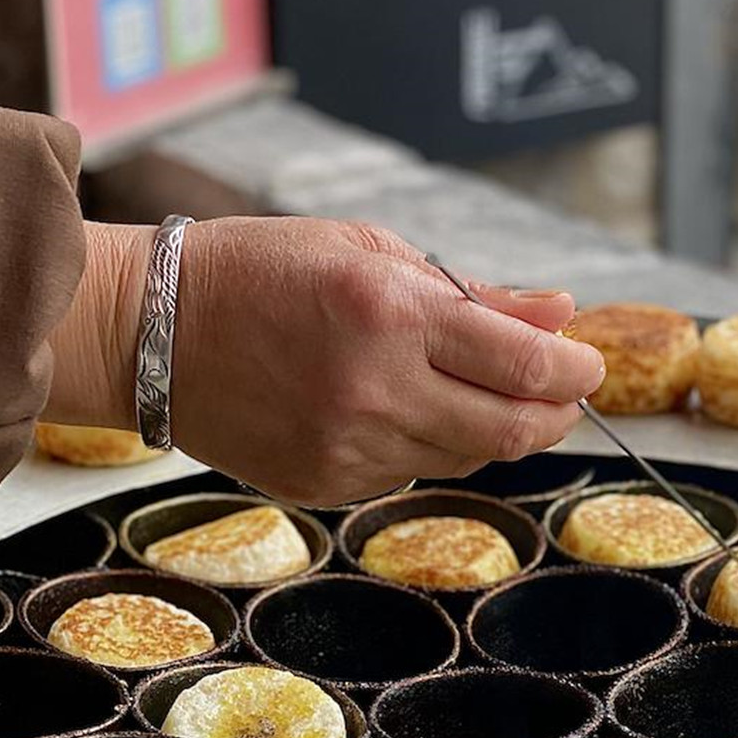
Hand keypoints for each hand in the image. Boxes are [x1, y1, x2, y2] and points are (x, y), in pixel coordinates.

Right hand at [47, 217, 603, 506]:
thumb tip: (558, 314)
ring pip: (464, 458)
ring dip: (490, 427)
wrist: (152, 329)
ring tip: (470, 385)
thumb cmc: (259, 271)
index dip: (575, 369)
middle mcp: (375, 390)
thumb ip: (472, 293)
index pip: (525, 365)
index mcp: (390, 314)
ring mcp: (347, 447)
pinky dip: (425, 442)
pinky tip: (397, 406)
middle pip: (510, 430)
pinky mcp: (323, 485)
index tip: (586, 360)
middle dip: (554, 412)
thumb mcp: (368, 252)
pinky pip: (407, 472)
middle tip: (559, 391)